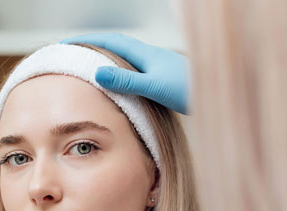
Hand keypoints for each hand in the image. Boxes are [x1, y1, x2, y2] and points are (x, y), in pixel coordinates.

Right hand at [62, 33, 189, 113]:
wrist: (221, 92)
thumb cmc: (190, 90)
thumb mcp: (153, 87)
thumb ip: (126, 80)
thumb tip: (97, 72)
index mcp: (145, 54)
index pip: (109, 42)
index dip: (86, 42)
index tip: (65, 46)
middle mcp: (151, 58)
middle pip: (115, 49)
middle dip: (92, 51)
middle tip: (72, 58)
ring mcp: (158, 68)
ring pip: (125, 62)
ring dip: (107, 64)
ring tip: (89, 73)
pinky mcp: (164, 81)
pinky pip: (135, 74)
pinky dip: (121, 77)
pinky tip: (120, 89)